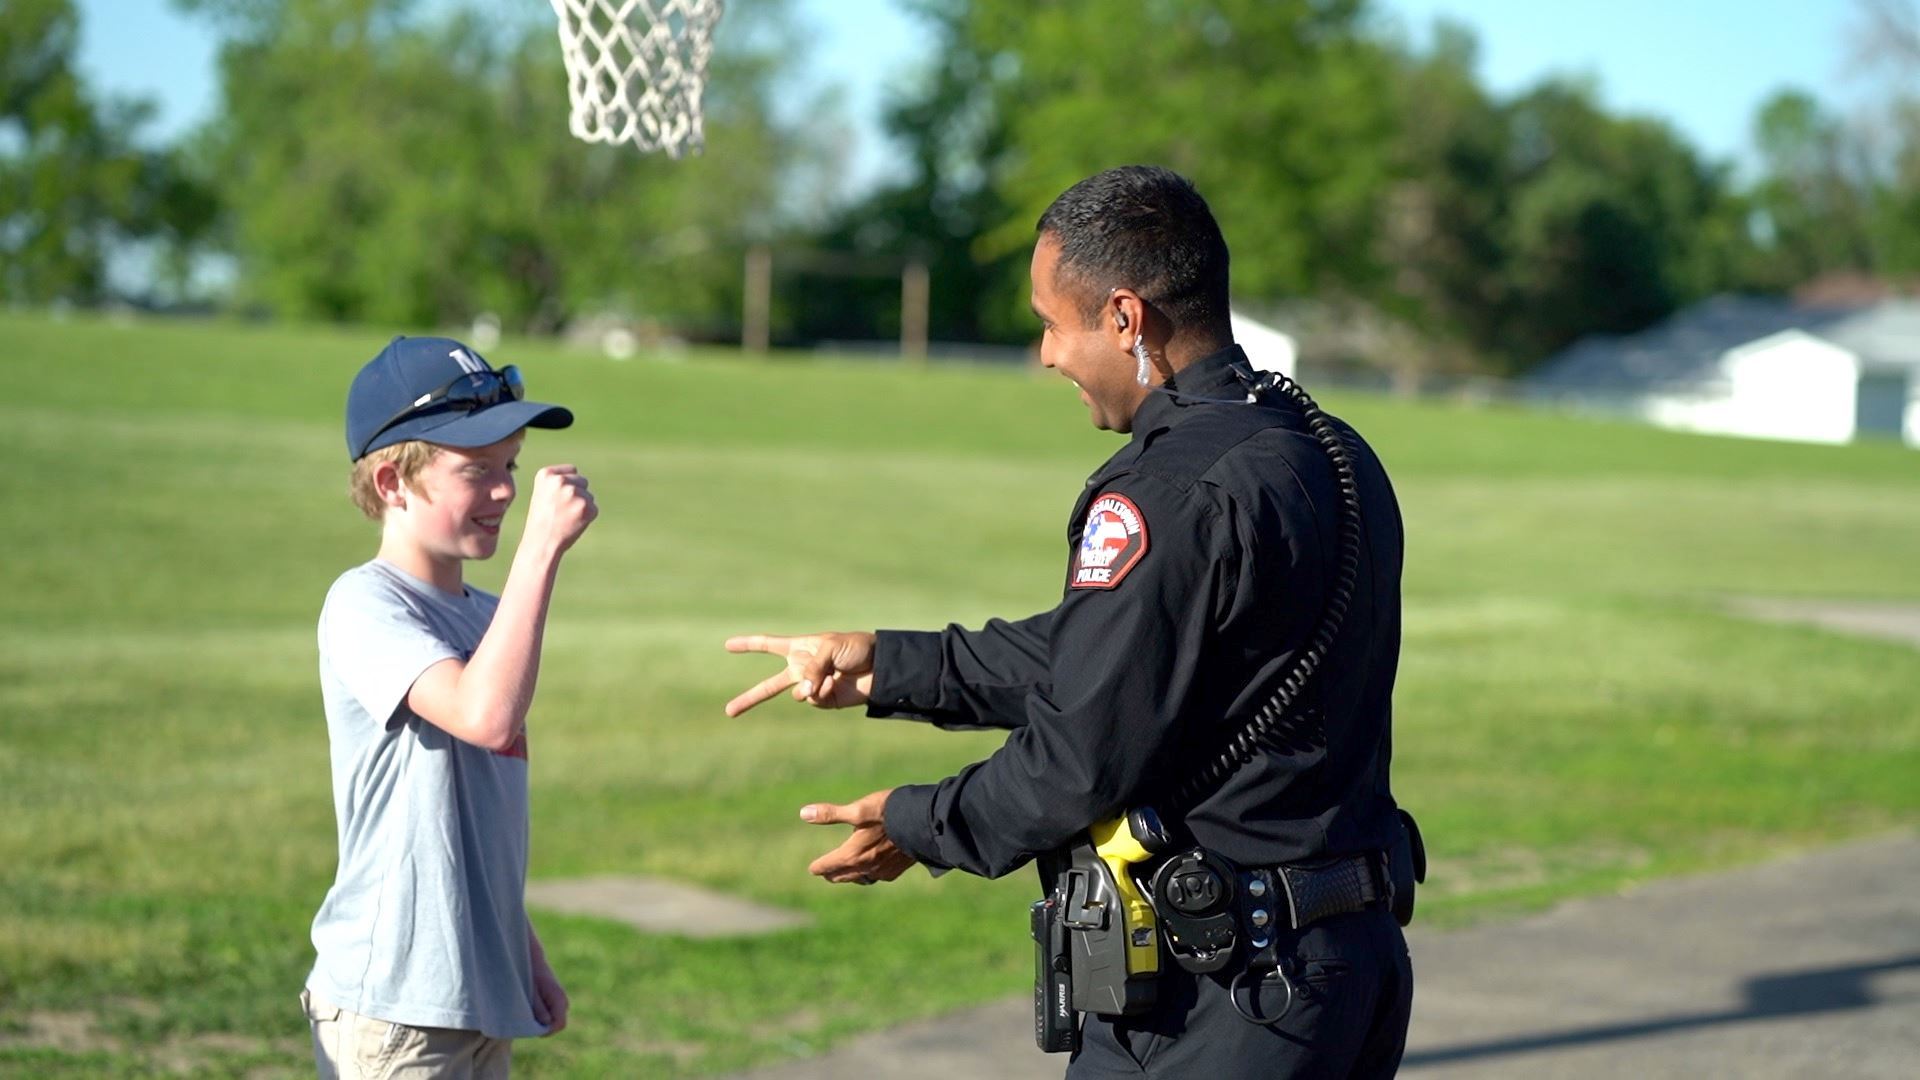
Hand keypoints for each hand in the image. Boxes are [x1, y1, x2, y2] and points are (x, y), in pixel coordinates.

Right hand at [521, 465, 596, 556]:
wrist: (541, 543)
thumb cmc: (542, 519)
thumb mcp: (543, 493)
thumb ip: (559, 480)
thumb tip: (582, 479)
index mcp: (546, 474)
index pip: (571, 470)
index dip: (566, 486)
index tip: (555, 499)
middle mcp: (560, 481)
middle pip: (582, 481)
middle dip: (576, 494)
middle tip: (561, 510)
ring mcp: (574, 493)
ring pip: (589, 496)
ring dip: (581, 506)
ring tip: (565, 517)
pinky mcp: (587, 507)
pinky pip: (594, 508)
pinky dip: (587, 517)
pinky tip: (573, 523)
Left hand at [530, 946, 569, 1035]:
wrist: (530, 958)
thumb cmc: (528, 974)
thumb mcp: (530, 992)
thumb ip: (539, 1008)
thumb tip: (547, 1024)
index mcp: (559, 999)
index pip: (559, 1024)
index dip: (546, 1031)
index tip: (530, 1027)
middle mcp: (563, 1001)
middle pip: (556, 1023)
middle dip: (541, 1025)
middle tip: (525, 1015)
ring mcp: (560, 1000)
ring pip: (552, 1019)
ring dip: (540, 1019)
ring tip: (526, 1007)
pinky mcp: (554, 1000)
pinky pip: (549, 1014)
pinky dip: (539, 1013)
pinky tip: (529, 1004)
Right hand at [724, 632, 875, 716]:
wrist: (879, 666)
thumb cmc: (856, 648)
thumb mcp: (830, 648)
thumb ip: (812, 668)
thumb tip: (802, 693)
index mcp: (799, 648)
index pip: (769, 645)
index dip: (749, 644)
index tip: (727, 645)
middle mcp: (801, 668)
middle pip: (769, 686)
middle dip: (749, 699)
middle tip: (729, 712)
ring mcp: (812, 686)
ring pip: (798, 694)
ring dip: (812, 686)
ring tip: (831, 676)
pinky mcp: (824, 700)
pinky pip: (814, 699)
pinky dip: (823, 692)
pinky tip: (836, 683)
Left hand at [801, 788, 916, 884]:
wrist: (923, 822)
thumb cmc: (888, 812)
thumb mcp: (857, 810)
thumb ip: (830, 814)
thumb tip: (803, 813)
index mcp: (852, 854)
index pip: (828, 865)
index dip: (818, 866)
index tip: (812, 869)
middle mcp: (865, 867)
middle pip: (842, 876)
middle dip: (832, 873)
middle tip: (825, 872)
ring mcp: (881, 871)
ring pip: (859, 879)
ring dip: (850, 876)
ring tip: (846, 873)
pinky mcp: (895, 870)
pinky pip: (876, 877)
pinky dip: (868, 875)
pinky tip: (872, 870)